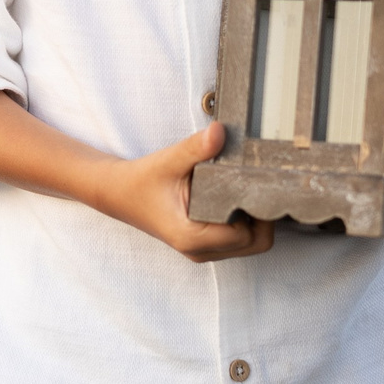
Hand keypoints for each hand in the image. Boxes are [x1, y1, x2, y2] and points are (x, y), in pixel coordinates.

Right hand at [85, 120, 276, 263]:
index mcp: (192, 237)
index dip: (258, 210)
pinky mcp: (205, 245)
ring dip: (256, 219)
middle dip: (264, 216)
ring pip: (251, 244)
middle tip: (258, 183)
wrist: (119, 194)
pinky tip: (239, 197)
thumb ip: (196, 148)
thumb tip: (219, 132)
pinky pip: (239, 240)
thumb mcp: (168, 161)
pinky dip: (246, 222)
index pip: (247, 234)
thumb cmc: (141, 181)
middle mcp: (200, 250)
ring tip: (248, 188)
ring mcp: (204, 251)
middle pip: (257, 243)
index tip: (258, 183)